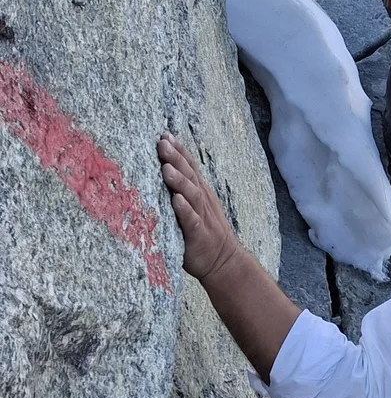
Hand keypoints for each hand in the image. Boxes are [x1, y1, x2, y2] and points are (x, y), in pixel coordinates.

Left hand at [157, 132, 239, 280]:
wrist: (224, 262)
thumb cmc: (202, 235)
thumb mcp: (194, 209)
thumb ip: (181, 194)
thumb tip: (159, 176)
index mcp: (200, 193)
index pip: (190, 167)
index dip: (179, 150)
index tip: (165, 135)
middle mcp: (202, 200)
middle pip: (189, 175)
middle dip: (175, 158)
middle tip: (161, 143)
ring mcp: (202, 216)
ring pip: (191, 194)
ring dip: (179, 180)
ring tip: (166, 168)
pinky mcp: (199, 235)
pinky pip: (191, 220)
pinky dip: (184, 209)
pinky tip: (176, 200)